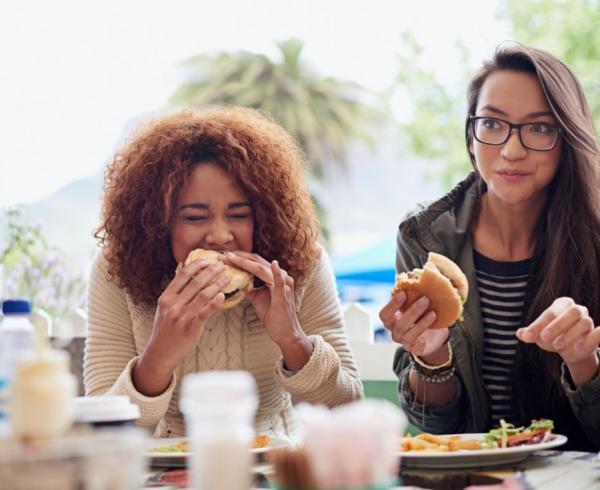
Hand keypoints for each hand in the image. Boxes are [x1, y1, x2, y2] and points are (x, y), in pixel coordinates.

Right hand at [142, 259, 227, 374]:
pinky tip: (223, 296)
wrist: (159, 354)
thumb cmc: (164, 330)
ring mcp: (182, 317)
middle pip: (195, 283)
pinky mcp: (191, 328)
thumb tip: (185, 275)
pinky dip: (215, 303)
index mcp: (166, 298)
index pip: (183, 275)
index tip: (208, 260)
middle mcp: (172, 305)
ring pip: (203, 295)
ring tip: (227, 277)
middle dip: (211, 271)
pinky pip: (205, 312)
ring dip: (217, 284)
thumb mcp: (164, 309)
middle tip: (222, 265)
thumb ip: (175, 294)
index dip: (197, 265)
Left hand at [223, 252, 302, 346]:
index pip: (255, 263)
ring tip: (231, 258)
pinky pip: (280, 282)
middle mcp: (280, 277)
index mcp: (274, 277)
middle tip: (224, 254)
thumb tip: (239, 283)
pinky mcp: (284, 295)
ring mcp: (283, 285)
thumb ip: (251, 289)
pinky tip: (274, 264)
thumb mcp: (258, 299)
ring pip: (262, 269)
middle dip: (239, 257)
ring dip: (245, 262)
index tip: (225, 256)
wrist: (285, 333)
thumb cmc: (273, 316)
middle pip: (257, 262)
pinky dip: (277, 273)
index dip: (240, 258)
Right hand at [379, 291, 447, 358]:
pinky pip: (416, 347)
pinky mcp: (414, 350)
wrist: (433, 336)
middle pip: (398, 324)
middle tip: (425, 299)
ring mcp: (404, 342)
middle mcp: (394, 331)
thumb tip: (416, 273)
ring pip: (408, 334)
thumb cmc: (422, 315)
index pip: (384, 314)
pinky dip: (421, 340)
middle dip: (412, 311)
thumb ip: (414, 292)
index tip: (404, 293)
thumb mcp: (417, 303)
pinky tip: (431, 333)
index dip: (392, 305)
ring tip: (433, 313)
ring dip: (421, 323)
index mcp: (391, 319)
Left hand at [517, 297, 599, 383]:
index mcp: (561, 305)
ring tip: (557, 346)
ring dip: (570, 334)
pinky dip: (590, 339)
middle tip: (544, 338)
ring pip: (585, 322)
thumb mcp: (539, 336)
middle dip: (557, 325)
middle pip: (572, 312)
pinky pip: (599, 332)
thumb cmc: (552, 337)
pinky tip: (578, 348)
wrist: (571, 350)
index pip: (550, 313)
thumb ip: (530, 334)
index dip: (538, 324)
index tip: (528, 336)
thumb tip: (520, 334)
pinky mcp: (597, 333)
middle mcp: (577, 310)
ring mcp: (589, 321)